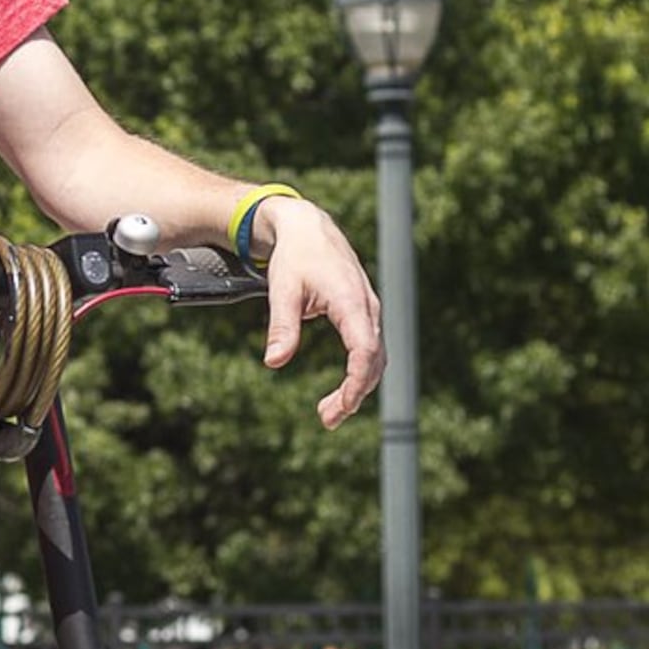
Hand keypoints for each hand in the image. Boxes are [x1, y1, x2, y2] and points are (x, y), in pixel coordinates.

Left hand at [256, 200, 382, 427]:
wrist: (308, 228)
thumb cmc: (294, 257)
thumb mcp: (282, 289)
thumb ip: (282, 326)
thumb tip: (274, 361)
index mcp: (351, 301)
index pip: (364, 350)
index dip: (356, 382)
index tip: (341, 407)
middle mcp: (367, 307)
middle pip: (374, 360)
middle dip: (354, 393)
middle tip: (327, 419)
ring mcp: (369, 311)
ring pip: (375, 358)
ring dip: (358, 388)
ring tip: (329, 413)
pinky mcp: (363, 314)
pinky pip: (369, 349)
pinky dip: (359, 373)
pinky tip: (341, 392)